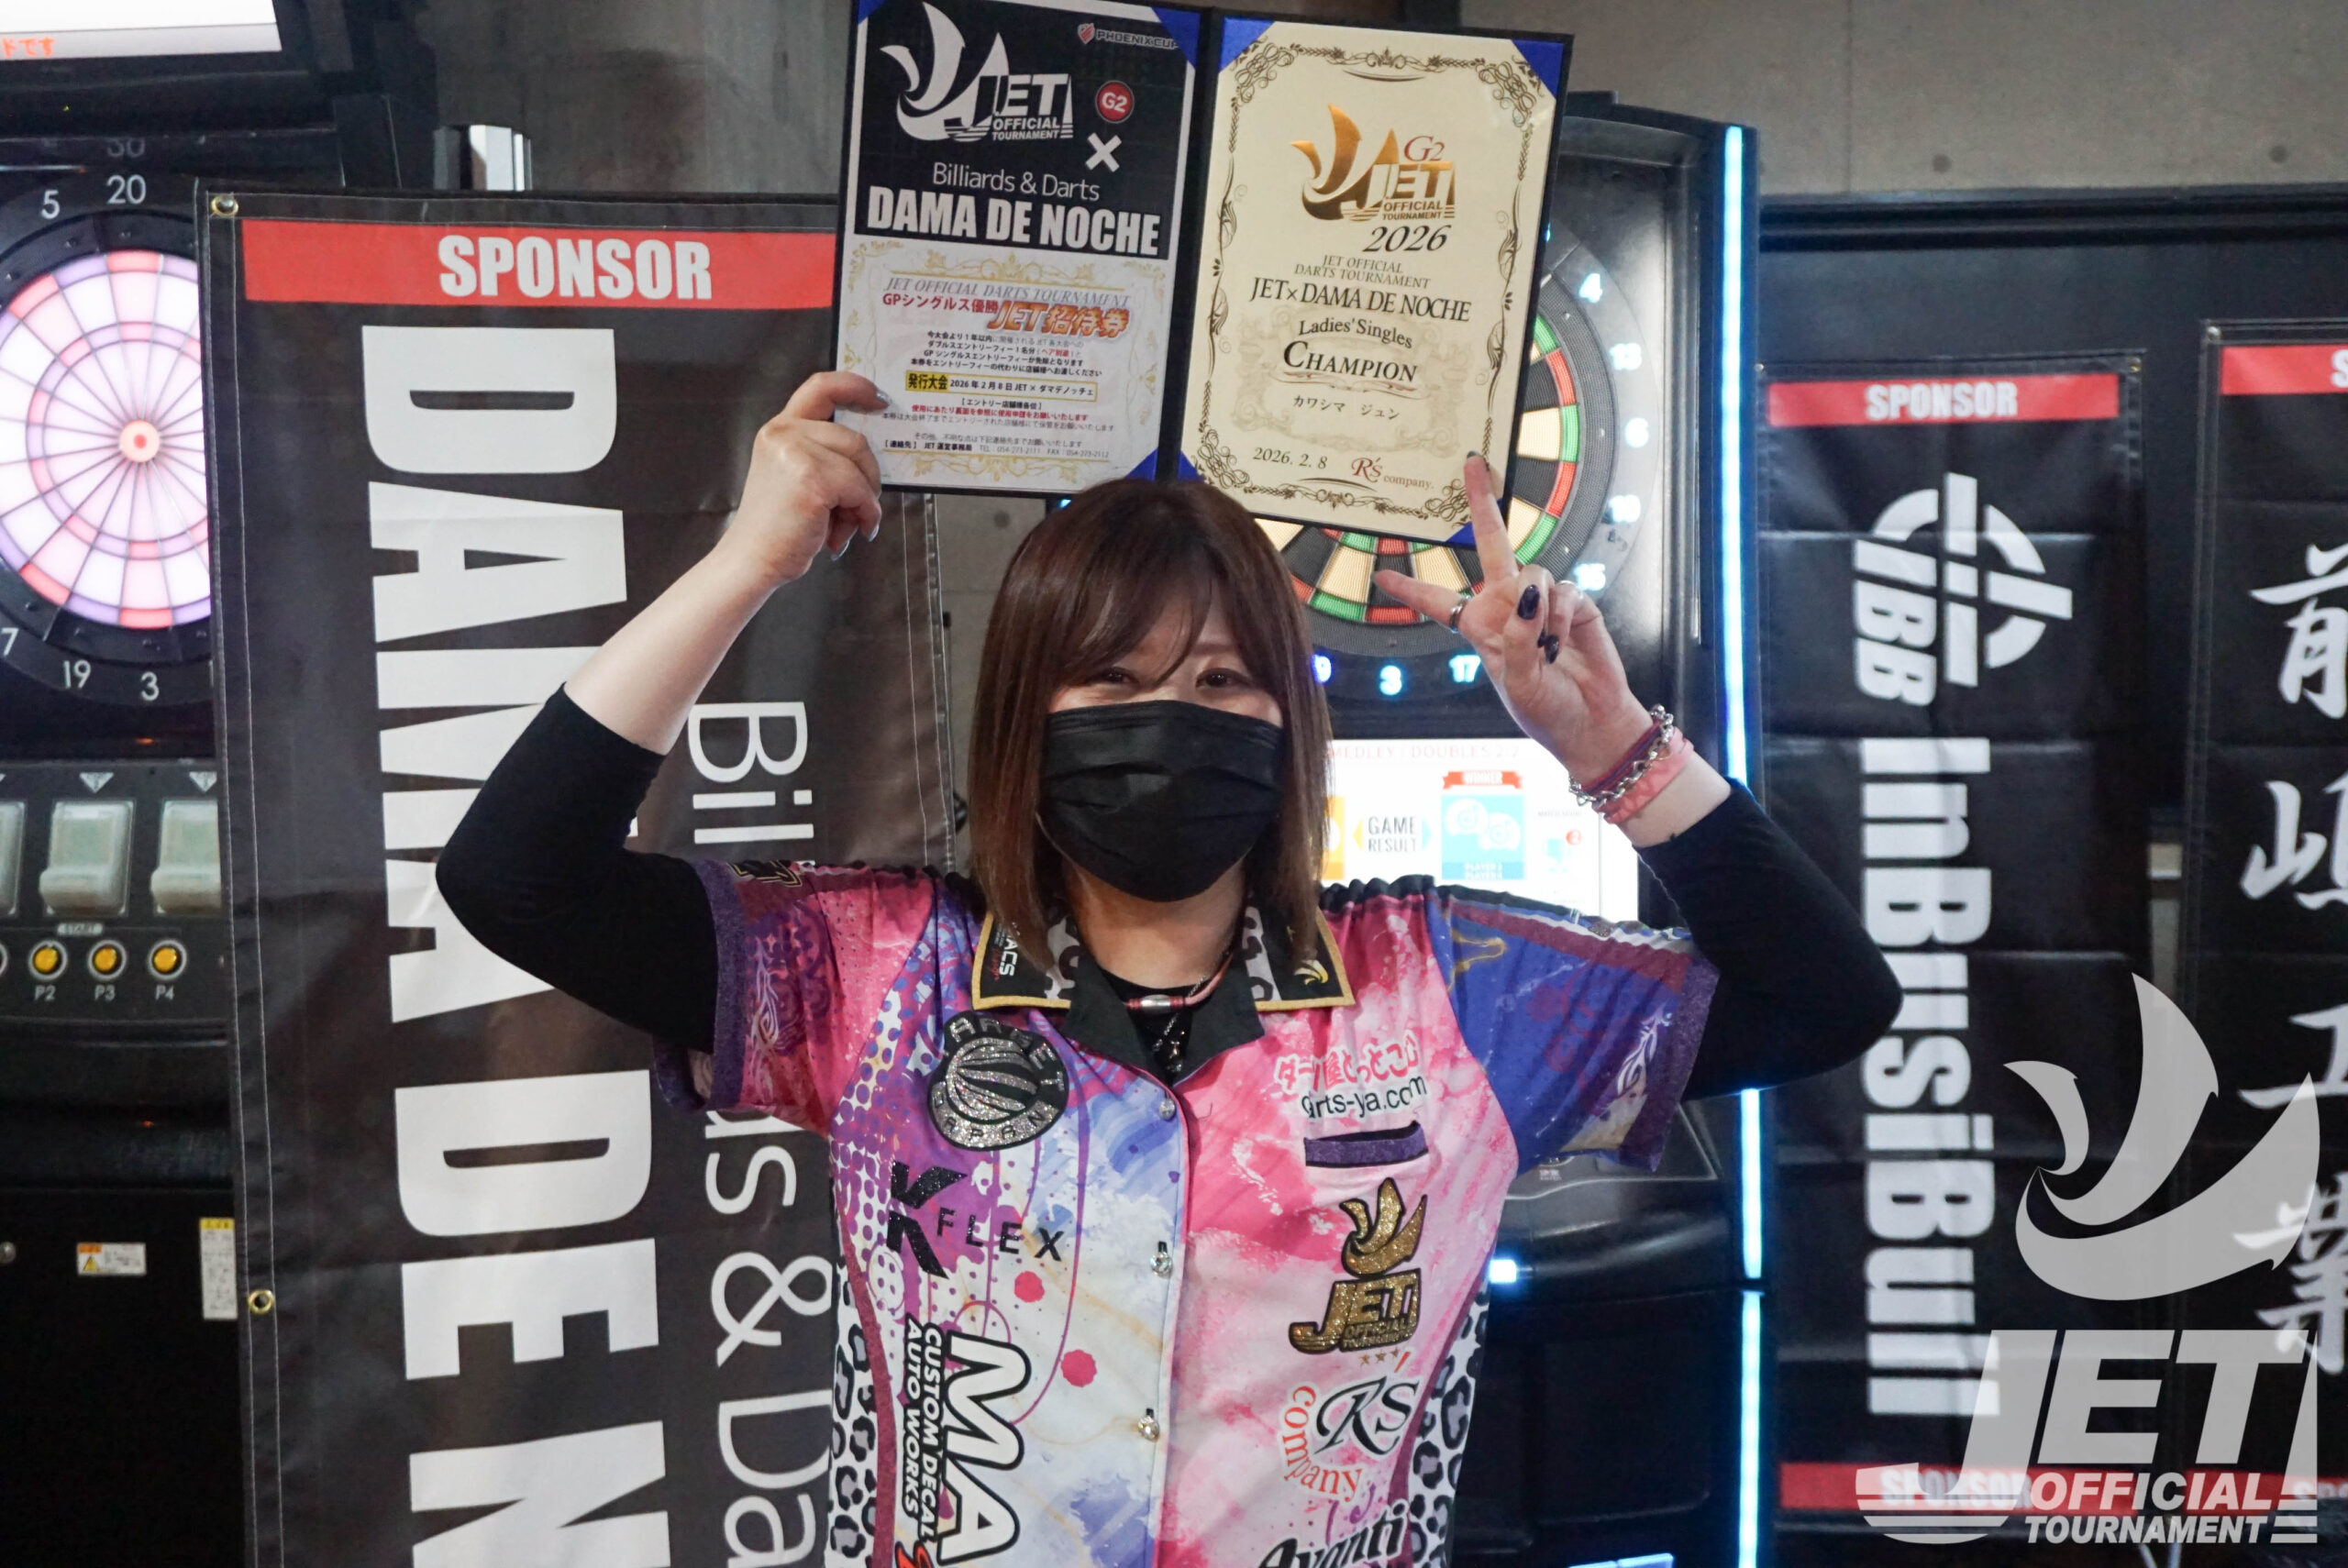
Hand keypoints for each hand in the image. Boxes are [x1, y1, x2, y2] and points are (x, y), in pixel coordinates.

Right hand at [720, 371, 888, 586]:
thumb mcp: (796, 477)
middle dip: (868, 475)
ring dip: (865, 499)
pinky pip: (859, 490)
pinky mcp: (811, 477)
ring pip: (859, 463)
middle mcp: (784, 434)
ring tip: (848, 523)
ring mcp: (796, 453)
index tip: (878, 399)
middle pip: (853, 437)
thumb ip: (825, 456)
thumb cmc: (779, 528)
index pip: (820, 387)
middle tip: (860, 505)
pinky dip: (864, 513)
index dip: (855, 387)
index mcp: (780, 430)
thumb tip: (870, 459)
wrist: (753, 560)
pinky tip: (847, 532)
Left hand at [1374, 454, 1653, 784]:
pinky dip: (1563, 617)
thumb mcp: (1518, 683)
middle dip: (1482, 503)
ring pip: (1533, 572)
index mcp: (1479, 628)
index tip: (1381, 575)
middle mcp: (1506, 606)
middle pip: (1491, 545)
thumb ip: (1517, 637)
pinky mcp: (1575, 604)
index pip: (1438, 602)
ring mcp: (1541, 602)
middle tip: (1474, 463)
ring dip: (1540, 611)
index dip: (1409, 588)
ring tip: (1548, 649)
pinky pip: (1564, 590)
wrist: (1591, 724)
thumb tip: (1527, 590)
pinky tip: (1565, 643)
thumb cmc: (1546, 711)